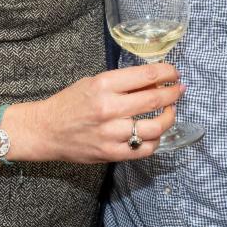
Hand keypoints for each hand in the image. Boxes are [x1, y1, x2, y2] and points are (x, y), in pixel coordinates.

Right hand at [10, 64, 184, 162]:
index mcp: (104, 84)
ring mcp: (111, 133)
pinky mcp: (112, 153)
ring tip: (170, 111)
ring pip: (155, 128)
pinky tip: (156, 133)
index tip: (174, 73)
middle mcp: (109, 108)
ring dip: (169, 117)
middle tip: (179, 89)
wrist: (46, 130)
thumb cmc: (70, 102)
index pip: (147, 75)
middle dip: (173, 93)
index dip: (167, 73)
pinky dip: (156, 140)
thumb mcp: (93, 82)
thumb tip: (153, 79)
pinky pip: (145, 149)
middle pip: (155, 99)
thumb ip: (122, 82)